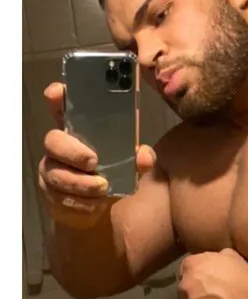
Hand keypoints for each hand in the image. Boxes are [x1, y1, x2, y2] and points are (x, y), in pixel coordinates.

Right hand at [37, 82, 155, 228]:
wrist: (98, 206)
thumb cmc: (111, 172)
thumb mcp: (129, 163)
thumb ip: (138, 157)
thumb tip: (144, 155)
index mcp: (77, 131)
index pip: (61, 108)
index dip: (57, 97)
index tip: (57, 92)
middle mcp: (60, 147)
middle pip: (53, 141)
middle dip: (72, 151)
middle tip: (93, 161)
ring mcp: (53, 170)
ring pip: (57, 174)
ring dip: (81, 182)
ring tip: (102, 187)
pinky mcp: (52, 194)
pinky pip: (61, 198)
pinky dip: (82, 202)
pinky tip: (96, 203)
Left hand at [177, 249, 247, 298]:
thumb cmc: (246, 278)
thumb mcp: (232, 256)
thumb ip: (215, 258)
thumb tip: (214, 260)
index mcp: (191, 267)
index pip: (186, 271)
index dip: (199, 278)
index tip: (210, 283)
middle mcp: (185, 287)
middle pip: (185, 292)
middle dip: (197, 295)